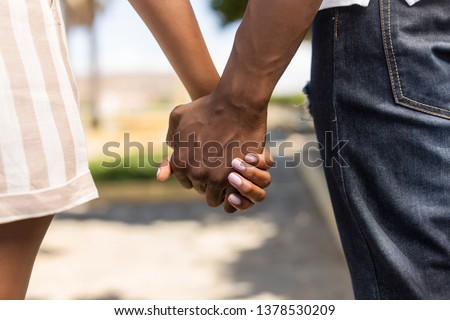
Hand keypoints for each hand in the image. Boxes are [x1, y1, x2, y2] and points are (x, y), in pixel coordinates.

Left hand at [164, 91, 267, 211]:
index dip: (195, 175)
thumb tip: (171, 147)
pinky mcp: (235, 177)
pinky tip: (238, 176)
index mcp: (180, 162)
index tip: (205, 167)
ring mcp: (215, 177)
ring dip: (220, 189)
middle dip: (207, 181)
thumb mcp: (179, 116)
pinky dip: (233, 189)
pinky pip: (231, 194)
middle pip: (200, 189)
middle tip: (218, 169)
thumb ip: (172, 135)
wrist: (236, 104)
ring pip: (215, 196)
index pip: (185, 182)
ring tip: (228, 177)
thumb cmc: (207, 107)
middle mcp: (195, 173)